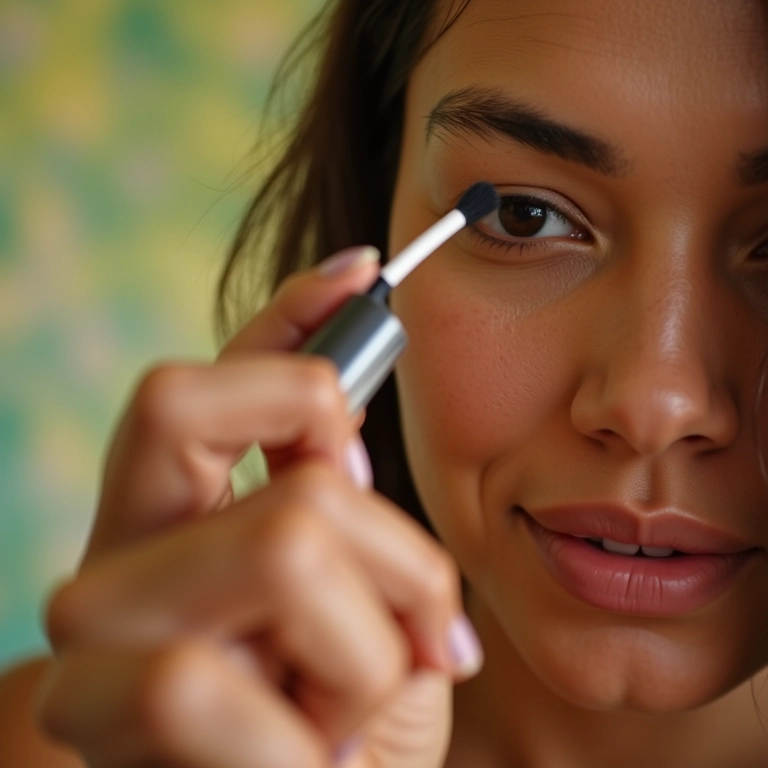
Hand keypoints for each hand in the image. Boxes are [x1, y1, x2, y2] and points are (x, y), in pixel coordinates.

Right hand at [37, 247, 481, 767]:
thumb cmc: (340, 733)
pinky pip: (238, 688)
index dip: (289, 321)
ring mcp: (99, 638)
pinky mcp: (106, 715)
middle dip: (394, 548)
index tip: (363, 271)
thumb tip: (337, 425)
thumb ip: (347, 524)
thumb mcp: (374, 618)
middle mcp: (116, 560)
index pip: (214, 387)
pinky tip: (313, 765)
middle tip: (415, 625)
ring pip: (286, 539)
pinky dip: (319, 734)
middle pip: (286, 462)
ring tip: (348, 717)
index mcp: (173, 523)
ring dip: (370, 645)